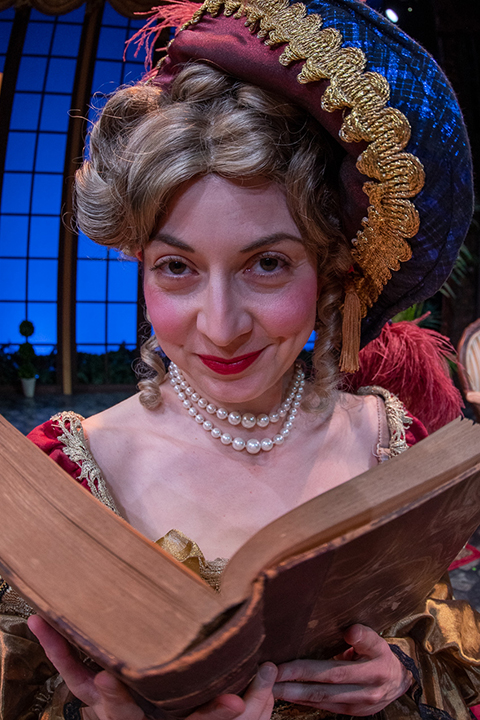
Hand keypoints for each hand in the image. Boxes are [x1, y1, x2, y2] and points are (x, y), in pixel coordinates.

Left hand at [27, 615, 276, 719]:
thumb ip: (210, 715)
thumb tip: (239, 703)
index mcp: (135, 716)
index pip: (121, 709)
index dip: (113, 695)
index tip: (105, 678)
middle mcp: (110, 707)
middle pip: (83, 685)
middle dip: (67, 658)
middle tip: (49, 628)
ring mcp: (98, 699)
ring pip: (71, 672)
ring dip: (55, 644)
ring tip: (39, 617)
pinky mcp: (94, 689)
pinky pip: (74, 666)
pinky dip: (61, 645)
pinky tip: (48, 619)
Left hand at [273, 624, 411, 716]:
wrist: (398, 681)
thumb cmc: (382, 655)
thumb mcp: (379, 641)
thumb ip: (364, 636)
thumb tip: (350, 631)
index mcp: (372, 672)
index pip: (333, 672)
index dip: (305, 671)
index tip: (281, 666)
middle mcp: (364, 693)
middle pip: (323, 690)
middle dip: (292, 686)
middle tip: (268, 680)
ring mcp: (357, 706)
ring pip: (321, 702)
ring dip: (294, 696)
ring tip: (272, 688)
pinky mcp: (351, 713)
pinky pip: (325, 707)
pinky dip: (305, 701)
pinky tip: (289, 695)